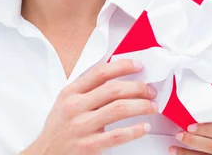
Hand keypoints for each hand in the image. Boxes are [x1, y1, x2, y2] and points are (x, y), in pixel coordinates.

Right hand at [22, 59, 157, 154]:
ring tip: (152, 106)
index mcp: (70, 93)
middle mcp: (75, 107)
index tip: (138, 65)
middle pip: (114, 89)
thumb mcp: (65, 103)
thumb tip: (117, 75)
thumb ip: (86, 90)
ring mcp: (81, 127)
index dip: (122, 66)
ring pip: (119, 109)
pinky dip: (135, 130)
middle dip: (138, 87)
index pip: (100, 73)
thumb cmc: (58, 129)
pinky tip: (144, 127)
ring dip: (141, 106)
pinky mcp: (88, 146)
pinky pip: (117, 135)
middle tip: (150, 90)